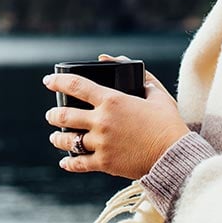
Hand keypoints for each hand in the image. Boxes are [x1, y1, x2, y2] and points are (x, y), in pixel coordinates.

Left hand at [42, 57, 188, 178]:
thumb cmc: (167, 122)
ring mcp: (101, 143)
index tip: (48, 81)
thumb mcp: (156, 93)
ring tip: (55, 137)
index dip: (58, 81)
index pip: (76, 86)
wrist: (173, 154)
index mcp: (112, 100)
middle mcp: (102, 121)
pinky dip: (69, 162)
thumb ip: (138, 74)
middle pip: (66, 116)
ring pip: (69, 140)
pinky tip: (65, 161)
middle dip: (54, 115)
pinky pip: (79, 163)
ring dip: (58, 138)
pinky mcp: (104, 163)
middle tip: (51, 115)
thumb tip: (115, 59)